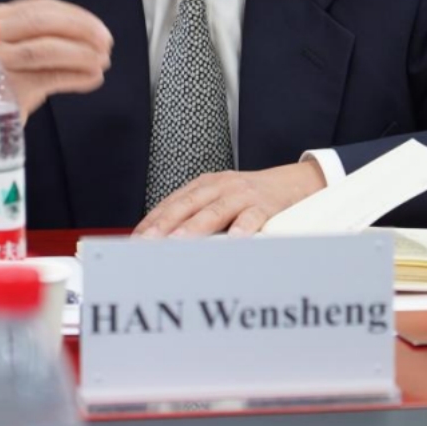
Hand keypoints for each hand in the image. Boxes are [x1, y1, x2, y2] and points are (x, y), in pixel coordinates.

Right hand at [0, 0, 112, 121]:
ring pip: (44, 48)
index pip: (39, 8)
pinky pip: (47, 78)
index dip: (75, 16)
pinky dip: (76, 77)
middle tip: (106, 43)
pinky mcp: (1, 90)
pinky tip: (93, 79)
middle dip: (81, 30)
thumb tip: (95, 40)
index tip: (100, 28)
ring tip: (102, 63)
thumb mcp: (18, 52)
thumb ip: (48, 39)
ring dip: (82, 54)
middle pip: (41, 22)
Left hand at [133, 161, 325, 237]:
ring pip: (213, 212)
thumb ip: (195, 216)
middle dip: (164, 225)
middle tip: (147, 243)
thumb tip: (164, 243)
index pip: (171, 203)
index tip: (135, 240)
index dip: (152, 221)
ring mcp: (241, 194)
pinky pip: (250, 218)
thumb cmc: (250, 197)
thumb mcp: (220, 199)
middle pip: (186, 206)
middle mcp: (220, 186)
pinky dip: (241, 229)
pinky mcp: (264, 205)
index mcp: (204, 185)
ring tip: (177, 243)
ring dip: (193, 228)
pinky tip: (232, 241)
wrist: (292, 182)